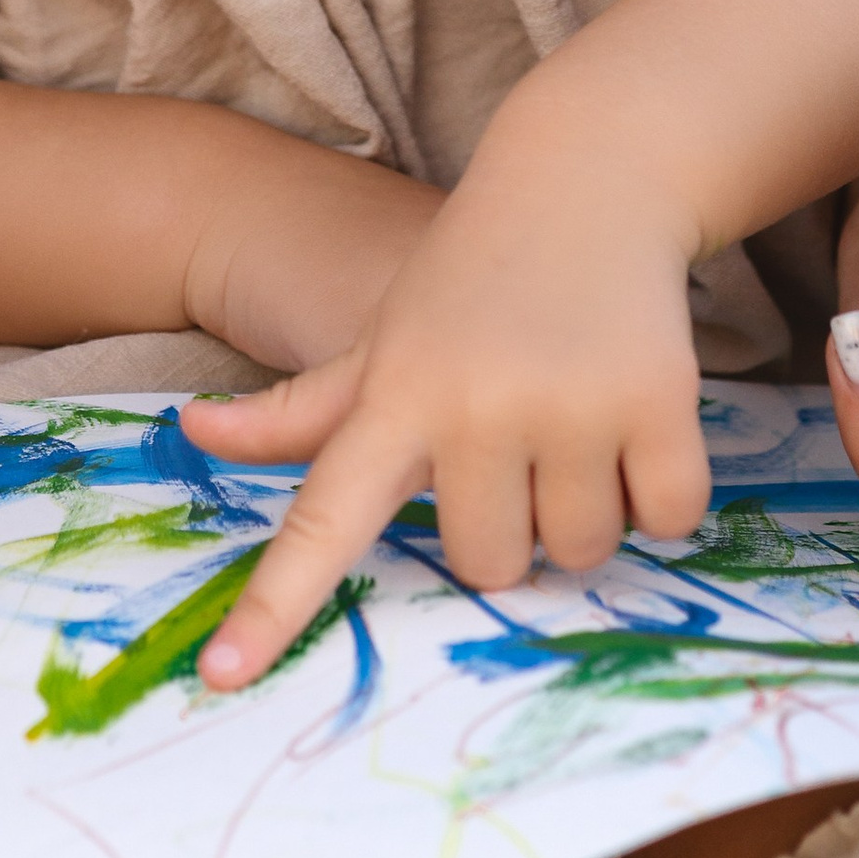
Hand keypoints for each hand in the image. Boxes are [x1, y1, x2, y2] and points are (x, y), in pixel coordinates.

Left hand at [182, 143, 709, 690]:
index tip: (222, 676)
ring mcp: (566, 405)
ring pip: (579, 551)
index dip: (273, 607)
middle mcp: (472, 407)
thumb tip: (192, 433)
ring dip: (589, 508)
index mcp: (395, 400)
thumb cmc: (469, 280)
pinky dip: (663, 492)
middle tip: (521, 440)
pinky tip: (640, 420)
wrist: (584, 181)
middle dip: (512, 523)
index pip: (321, 520)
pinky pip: (666, 520)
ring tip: (577, 420)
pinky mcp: (655, 401)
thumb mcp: (381, 340)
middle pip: (488, 564)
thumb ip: (299, 410)